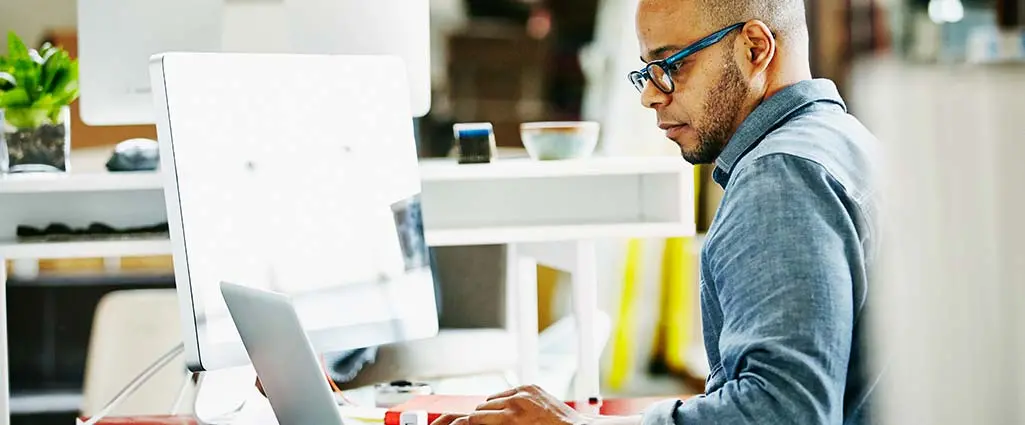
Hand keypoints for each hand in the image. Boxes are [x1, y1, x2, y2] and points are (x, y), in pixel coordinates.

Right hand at [431, 385, 587, 424]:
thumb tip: (478, 424)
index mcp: (510, 418)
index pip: (473, 418)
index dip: (461, 423)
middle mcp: (516, 402)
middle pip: (480, 409)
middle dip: (478, 419)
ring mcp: (524, 392)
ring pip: (492, 400)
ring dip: (491, 410)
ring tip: (498, 421)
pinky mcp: (531, 387)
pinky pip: (507, 392)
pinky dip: (505, 401)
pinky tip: (510, 412)